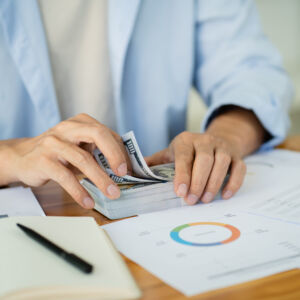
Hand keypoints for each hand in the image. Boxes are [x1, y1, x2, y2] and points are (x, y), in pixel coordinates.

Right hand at [2, 114, 130, 208]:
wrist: (23, 157)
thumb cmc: (58, 153)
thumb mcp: (79, 146)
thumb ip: (98, 150)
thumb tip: (125, 166)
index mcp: (81, 122)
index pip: (107, 133)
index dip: (120, 151)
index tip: (129, 168)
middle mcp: (68, 128)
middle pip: (97, 135)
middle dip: (115, 154)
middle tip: (124, 174)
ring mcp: (54, 143)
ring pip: (83, 159)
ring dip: (101, 179)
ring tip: (112, 193)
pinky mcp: (43, 160)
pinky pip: (65, 177)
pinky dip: (79, 191)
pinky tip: (88, 201)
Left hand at [145, 107, 265, 204]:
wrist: (216, 140)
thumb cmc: (189, 151)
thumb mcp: (172, 152)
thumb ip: (156, 161)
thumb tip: (132, 169)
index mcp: (186, 140)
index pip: (184, 156)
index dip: (182, 174)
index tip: (180, 193)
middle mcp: (205, 140)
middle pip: (204, 159)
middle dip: (198, 182)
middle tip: (192, 201)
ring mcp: (223, 147)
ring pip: (222, 163)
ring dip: (214, 183)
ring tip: (206, 200)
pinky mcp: (237, 156)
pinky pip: (239, 168)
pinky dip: (234, 182)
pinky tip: (225, 195)